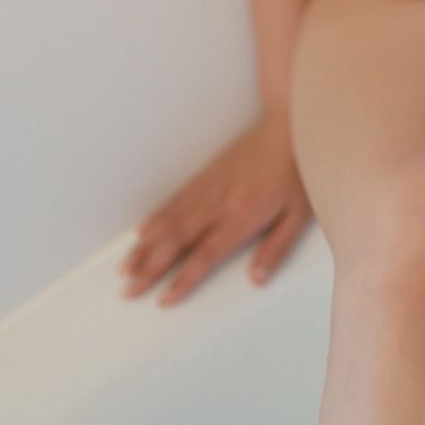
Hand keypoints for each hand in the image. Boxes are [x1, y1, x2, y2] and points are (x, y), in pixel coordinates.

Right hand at [118, 111, 313, 305]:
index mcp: (244, 215)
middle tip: (128, 291)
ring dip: (145, 247)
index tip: (164, 300)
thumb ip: (277, 248)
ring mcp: (209, 187)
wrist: (288, 124)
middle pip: (177, 240)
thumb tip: (257, 280)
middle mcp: (219, 203)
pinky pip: (174, 200)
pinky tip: (141, 232)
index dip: (183, 279)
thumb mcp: (300, 214)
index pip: (207, 254)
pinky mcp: (205, 175)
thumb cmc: (299, 171)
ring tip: (124, 269)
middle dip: (149, 268)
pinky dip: (155, 218)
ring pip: (169, 221)